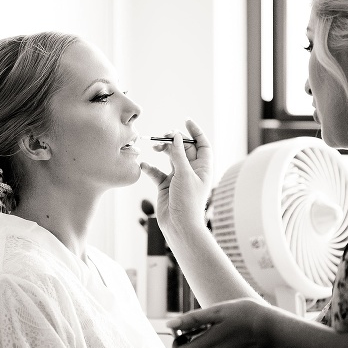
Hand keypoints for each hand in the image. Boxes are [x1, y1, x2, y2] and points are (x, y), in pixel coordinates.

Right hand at [140, 119, 212, 234]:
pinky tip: (144, 165)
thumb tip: (176, 135)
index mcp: (203, 168)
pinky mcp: (165, 186)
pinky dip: (150, 167)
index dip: (195, 132)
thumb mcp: (184, 174)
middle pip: (184, 148)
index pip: (202, 144)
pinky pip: (157, 172)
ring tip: (154, 147)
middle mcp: (191, 171)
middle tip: (163, 136)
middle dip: (174, 140)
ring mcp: (178, 178)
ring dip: (162, 150)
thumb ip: (179, 154)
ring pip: (170, 157)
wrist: (180, 227)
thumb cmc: (188, 202)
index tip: (185, 121)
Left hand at [166, 298, 275, 347]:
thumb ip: (191, 320)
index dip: (177, 344)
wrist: (272, 329)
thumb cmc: (244, 315)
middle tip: (201, 330)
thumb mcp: (215, 312)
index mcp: (207, 347)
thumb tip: (170, 325)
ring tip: (215, 336)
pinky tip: (226, 343)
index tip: (184, 334)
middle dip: (190, 346)